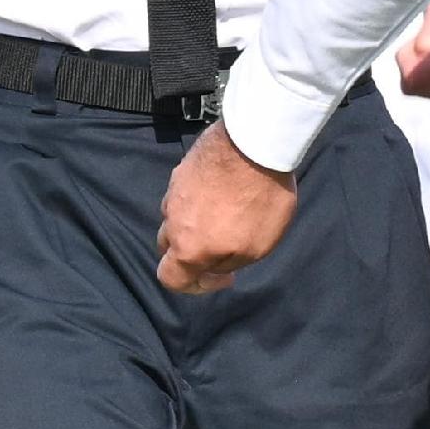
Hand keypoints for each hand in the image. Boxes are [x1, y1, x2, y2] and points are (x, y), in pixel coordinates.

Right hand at [157, 124, 298, 294]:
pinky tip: (222, 190)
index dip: (195, 286)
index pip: (169, 278)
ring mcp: (174, 192)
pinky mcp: (181, 169)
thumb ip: (228, 263)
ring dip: (193, 224)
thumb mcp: (257, 247)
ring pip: (175, 218)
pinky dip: (198, 199)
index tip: (223, 276)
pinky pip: (184, 194)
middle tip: (221, 245)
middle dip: (191, 253)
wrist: (255, 142)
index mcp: (188, 248)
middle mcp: (172, 221)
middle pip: (169, 247)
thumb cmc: (260, 200)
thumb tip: (212, 266)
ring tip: (223, 213)